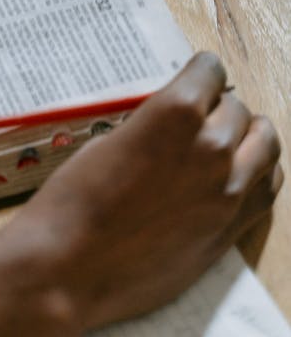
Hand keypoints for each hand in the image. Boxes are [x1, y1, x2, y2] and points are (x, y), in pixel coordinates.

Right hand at [4, 53, 282, 335]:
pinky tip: (238, 174)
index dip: (197, 75)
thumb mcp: (108, 139)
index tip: (190, 82)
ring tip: (225, 141)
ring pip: (265, 143)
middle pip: (237, 107)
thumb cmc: (75, 200)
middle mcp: (211, 146)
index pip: (210, 70)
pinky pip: (268, 187)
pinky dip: (259, 173)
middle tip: (196, 118)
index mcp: (176, 113)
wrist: (69, 266)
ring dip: (247, 135)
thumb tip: (169, 121)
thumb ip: (151, 124)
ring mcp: (228, 191)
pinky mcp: (231, 228)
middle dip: (217, 107)